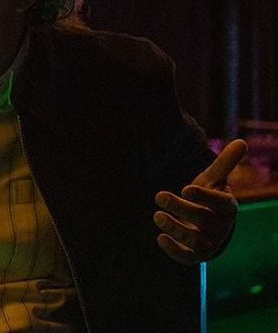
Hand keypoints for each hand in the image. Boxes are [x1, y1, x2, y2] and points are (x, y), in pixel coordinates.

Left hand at [154, 139, 246, 264]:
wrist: (207, 224)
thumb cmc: (208, 197)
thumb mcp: (214, 180)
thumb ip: (225, 163)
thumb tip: (242, 142)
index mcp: (227, 207)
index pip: (220, 203)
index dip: (204, 196)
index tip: (185, 188)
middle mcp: (221, 227)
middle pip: (202, 218)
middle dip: (181, 208)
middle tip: (159, 196)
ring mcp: (209, 242)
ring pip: (194, 239)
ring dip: (175, 228)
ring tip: (157, 215)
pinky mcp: (196, 254)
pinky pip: (187, 256)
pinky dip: (174, 250)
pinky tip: (160, 238)